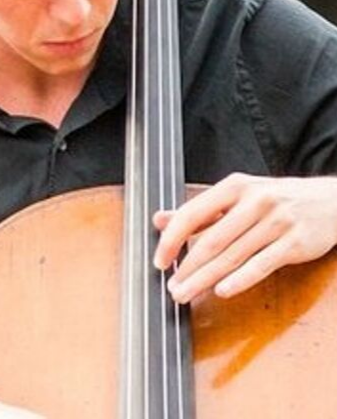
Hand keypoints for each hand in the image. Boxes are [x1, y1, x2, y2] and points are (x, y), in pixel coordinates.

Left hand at [152, 172, 336, 302]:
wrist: (329, 201)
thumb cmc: (276, 200)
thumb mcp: (237, 196)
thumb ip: (200, 210)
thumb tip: (160, 219)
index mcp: (235, 186)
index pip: (194, 213)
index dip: (172, 238)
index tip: (159, 259)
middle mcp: (255, 201)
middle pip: (212, 240)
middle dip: (188, 267)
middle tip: (171, 287)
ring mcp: (276, 221)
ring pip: (233, 256)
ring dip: (206, 279)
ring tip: (187, 293)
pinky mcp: (294, 243)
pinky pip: (262, 264)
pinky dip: (240, 279)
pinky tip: (222, 291)